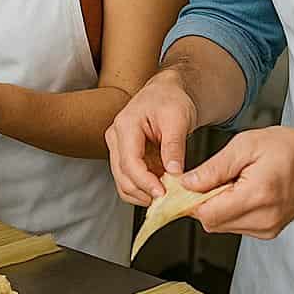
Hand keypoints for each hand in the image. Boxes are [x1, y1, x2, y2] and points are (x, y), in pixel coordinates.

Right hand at [105, 69, 198, 205]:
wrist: (167, 92)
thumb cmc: (171, 100)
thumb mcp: (178, 119)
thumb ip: (174, 146)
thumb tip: (174, 173)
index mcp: (126, 125)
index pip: (129, 162)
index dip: (145, 182)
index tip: (163, 194)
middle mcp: (116, 137)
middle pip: (122, 176)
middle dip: (144, 192)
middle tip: (168, 201)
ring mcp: (118, 148)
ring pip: (123, 182)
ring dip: (143, 194)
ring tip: (167, 196)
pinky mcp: (125, 156)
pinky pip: (130, 180)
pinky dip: (144, 189)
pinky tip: (161, 189)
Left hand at [184, 127, 293, 238]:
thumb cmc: (290, 149)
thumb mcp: (246, 145)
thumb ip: (214, 168)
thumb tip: (187, 183)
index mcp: (256, 196)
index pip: (207, 213)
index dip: (190, 199)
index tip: (186, 185)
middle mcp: (263, 219)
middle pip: (212, 222)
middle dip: (203, 201)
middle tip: (212, 177)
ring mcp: (267, 229)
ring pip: (222, 225)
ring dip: (218, 206)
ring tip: (232, 182)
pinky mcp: (268, 231)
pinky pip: (236, 225)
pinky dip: (231, 210)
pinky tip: (242, 191)